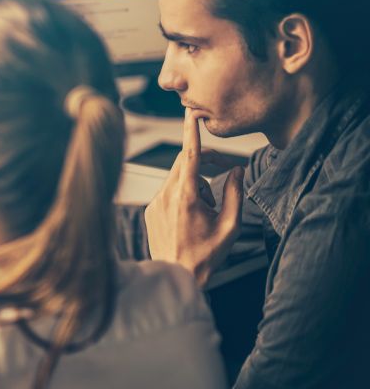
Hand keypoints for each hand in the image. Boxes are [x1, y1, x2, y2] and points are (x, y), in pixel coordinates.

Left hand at [144, 109, 244, 284]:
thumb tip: (237, 171)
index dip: (191, 131)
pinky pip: (168, 191)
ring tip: (208, 210)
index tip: (191, 113)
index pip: (189, 154)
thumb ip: (236, 193)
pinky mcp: (150, 210)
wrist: (177, 275)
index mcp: (186, 196)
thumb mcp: (231, 225)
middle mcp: (166, 195)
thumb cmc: (206, 255)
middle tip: (225, 171)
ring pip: (178, 177)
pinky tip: (192, 217)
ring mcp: (155, 202)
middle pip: (184, 162)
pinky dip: (183, 194)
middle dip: (205, 161)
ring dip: (197, 183)